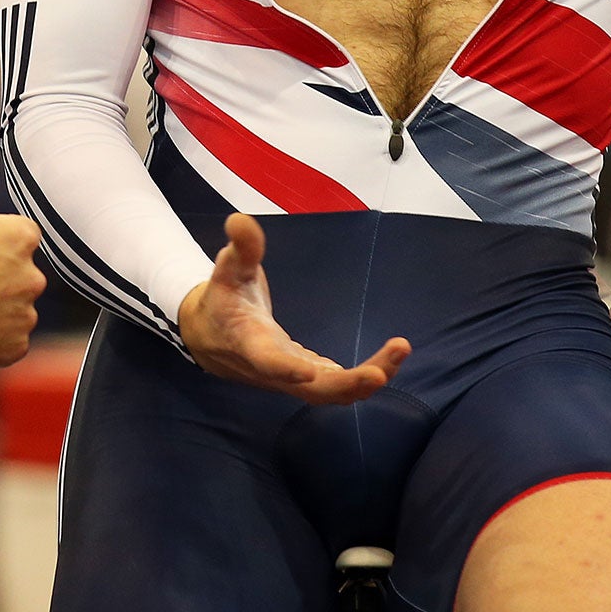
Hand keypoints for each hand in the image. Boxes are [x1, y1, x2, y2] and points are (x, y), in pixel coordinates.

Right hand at [177, 213, 408, 404]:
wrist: (211, 338)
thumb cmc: (223, 298)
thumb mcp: (228, 269)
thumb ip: (241, 248)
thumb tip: (240, 219)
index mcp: (251, 342)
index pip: (267, 360)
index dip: (285, 368)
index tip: (307, 372)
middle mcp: (274, 370)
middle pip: (313, 390)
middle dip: (347, 384)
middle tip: (380, 373)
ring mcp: (293, 379)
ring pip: (332, 392)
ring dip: (367, 379)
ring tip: (399, 350)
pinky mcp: (306, 378)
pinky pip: (338, 385)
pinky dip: (366, 376)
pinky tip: (391, 358)